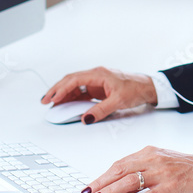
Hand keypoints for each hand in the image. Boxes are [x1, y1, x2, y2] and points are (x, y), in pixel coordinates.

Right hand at [41, 67, 157, 123]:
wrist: (148, 87)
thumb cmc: (136, 88)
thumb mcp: (118, 101)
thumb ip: (101, 110)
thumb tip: (86, 118)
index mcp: (99, 74)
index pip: (75, 80)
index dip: (61, 89)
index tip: (52, 98)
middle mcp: (96, 75)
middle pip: (71, 80)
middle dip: (56, 90)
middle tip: (45, 101)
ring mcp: (97, 81)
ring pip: (74, 85)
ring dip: (63, 94)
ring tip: (51, 104)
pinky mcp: (99, 88)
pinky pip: (81, 91)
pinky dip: (72, 97)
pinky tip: (66, 104)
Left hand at [81, 146, 192, 192]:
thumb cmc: (182, 168)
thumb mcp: (158, 162)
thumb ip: (140, 170)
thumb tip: (117, 186)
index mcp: (148, 153)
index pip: (119, 164)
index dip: (102, 176)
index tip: (89, 186)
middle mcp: (152, 160)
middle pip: (120, 170)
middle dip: (101, 183)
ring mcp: (162, 173)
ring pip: (131, 181)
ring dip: (112, 191)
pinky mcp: (172, 186)